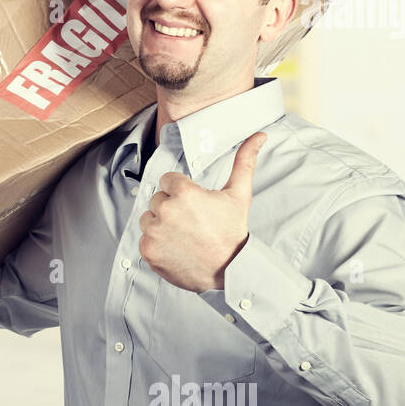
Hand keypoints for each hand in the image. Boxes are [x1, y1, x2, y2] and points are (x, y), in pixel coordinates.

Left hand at [137, 132, 265, 292]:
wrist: (228, 270)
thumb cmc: (232, 232)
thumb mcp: (239, 195)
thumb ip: (244, 162)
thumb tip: (259, 135)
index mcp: (184, 193)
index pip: (168, 181)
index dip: (181, 192)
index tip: (194, 206)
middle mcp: (166, 210)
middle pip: (158, 199)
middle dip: (172, 208)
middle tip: (192, 223)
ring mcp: (155, 232)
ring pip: (148, 218)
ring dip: (161, 224)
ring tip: (183, 235)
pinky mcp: (148, 250)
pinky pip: (144, 238)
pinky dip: (156, 244)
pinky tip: (176, 248)